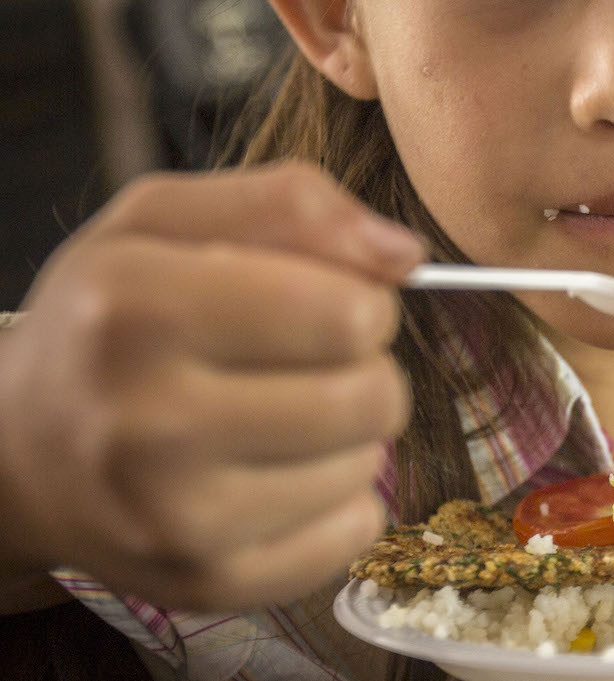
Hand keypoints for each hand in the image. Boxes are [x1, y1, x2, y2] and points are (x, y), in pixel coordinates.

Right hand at [0, 163, 423, 610]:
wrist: (21, 448)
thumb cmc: (110, 318)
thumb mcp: (166, 220)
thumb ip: (291, 205)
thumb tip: (404, 253)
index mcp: (134, 306)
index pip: (346, 313)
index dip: (363, 302)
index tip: (331, 303)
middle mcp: (144, 420)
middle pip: (370, 396)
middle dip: (367, 367)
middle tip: (315, 363)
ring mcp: (173, 517)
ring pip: (369, 466)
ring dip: (352, 434)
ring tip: (288, 415)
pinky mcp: (206, 581)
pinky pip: (353, 535)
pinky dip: (344, 500)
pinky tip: (288, 473)